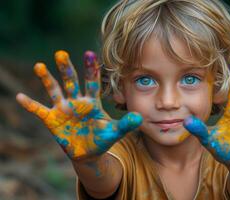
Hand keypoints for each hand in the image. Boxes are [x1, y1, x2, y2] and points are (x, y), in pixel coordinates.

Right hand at [16, 50, 141, 160]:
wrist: (88, 153)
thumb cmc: (102, 138)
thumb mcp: (114, 131)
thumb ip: (125, 124)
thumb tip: (139, 117)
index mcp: (92, 102)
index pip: (92, 82)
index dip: (91, 70)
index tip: (90, 53)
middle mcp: (76, 102)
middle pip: (71, 82)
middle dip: (67, 68)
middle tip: (61, 53)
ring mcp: (63, 109)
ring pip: (54, 91)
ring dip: (47, 79)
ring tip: (40, 66)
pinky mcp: (52, 120)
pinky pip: (39, 111)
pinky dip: (30, 105)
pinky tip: (19, 97)